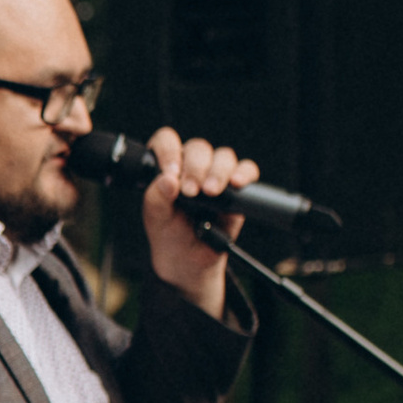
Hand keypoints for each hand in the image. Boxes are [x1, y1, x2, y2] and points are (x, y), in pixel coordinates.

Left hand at [139, 125, 258, 318]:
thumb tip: (167, 179)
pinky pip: (246, 169)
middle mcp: (191, 167)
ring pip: (223, 156)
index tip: (171, 171)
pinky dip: (244, 173)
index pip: (166, 142)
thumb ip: (156, 198)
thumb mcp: (155, 219)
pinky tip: (237, 185)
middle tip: (191, 191)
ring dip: (218, 171)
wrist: (189, 260)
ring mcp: (215, 175)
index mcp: (166, 169)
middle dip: (195, 167)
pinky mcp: (237, 187)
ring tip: (211, 192)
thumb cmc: (169, 234)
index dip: (169, 150)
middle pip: (198, 148)